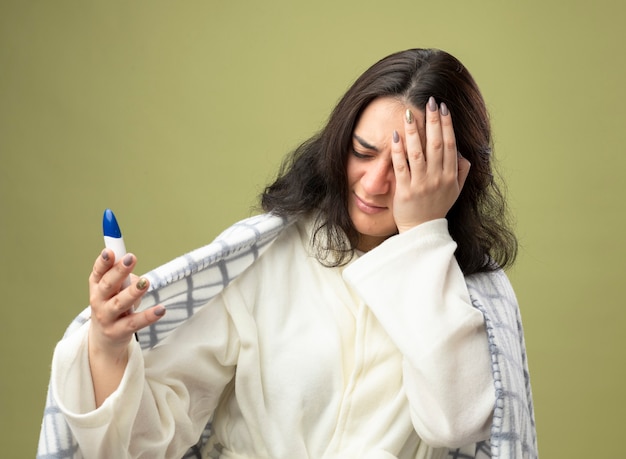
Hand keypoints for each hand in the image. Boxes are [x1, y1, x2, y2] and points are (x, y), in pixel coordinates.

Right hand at [88, 249, 164, 355]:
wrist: (103, 339)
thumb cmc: (112, 305)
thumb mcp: (113, 290)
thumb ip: (122, 279)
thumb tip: (137, 279)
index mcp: (96, 287)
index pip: (98, 272)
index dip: (103, 261)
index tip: (110, 250)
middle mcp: (98, 301)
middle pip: (107, 285)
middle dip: (119, 271)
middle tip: (131, 258)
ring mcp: (107, 318)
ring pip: (120, 304)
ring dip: (133, 292)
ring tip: (146, 282)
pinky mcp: (119, 331)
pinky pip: (135, 323)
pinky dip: (148, 316)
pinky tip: (161, 309)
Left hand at [391, 97, 470, 232]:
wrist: (421, 231)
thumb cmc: (437, 208)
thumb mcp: (455, 191)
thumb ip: (461, 171)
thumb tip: (462, 152)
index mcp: (450, 176)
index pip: (450, 145)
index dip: (447, 125)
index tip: (444, 108)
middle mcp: (437, 178)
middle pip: (436, 144)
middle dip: (433, 121)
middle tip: (430, 102)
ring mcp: (421, 184)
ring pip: (418, 153)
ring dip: (414, 131)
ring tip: (409, 113)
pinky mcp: (405, 191)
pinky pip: (401, 166)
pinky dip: (398, 150)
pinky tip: (396, 135)